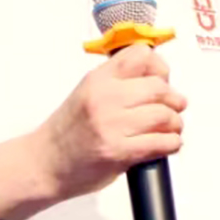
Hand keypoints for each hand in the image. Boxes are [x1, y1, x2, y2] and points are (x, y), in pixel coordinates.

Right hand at [37, 44, 186, 200]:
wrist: (45, 163)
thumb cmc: (67, 131)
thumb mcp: (87, 92)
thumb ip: (117, 82)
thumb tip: (159, 79)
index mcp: (98, 79)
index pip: (141, 55)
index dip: (159, 66)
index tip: (161, 79)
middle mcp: (104, 98)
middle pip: (159, 87)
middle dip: (174, 99)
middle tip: (174, 107)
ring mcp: (111, 126)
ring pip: (164, 115)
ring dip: (175, 123)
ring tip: (170, 128)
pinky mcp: (118, 152)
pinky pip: (162, 142)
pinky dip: (172, 143)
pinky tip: (166, 144)